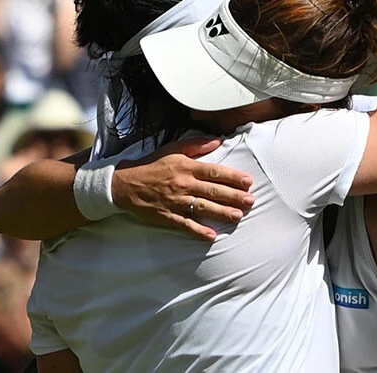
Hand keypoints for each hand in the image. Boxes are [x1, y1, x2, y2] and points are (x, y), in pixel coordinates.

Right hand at [111, 137, 255, 241]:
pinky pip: (185, 225)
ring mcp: (175, 201)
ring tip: (238, 216)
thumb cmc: (152, 165)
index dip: (232, 177)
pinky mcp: (167, 216)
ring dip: (222, 212)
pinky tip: (211, 235)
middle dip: (234, 196)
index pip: (214, 172)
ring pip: (203, 207)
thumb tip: (218, 140)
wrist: (125, 183)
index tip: (248, 182)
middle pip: (213, 191)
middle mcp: (183, 184)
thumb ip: (197, 144)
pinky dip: (198, 231)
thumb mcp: (173, 149)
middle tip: (251, 201)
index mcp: (186, 167)